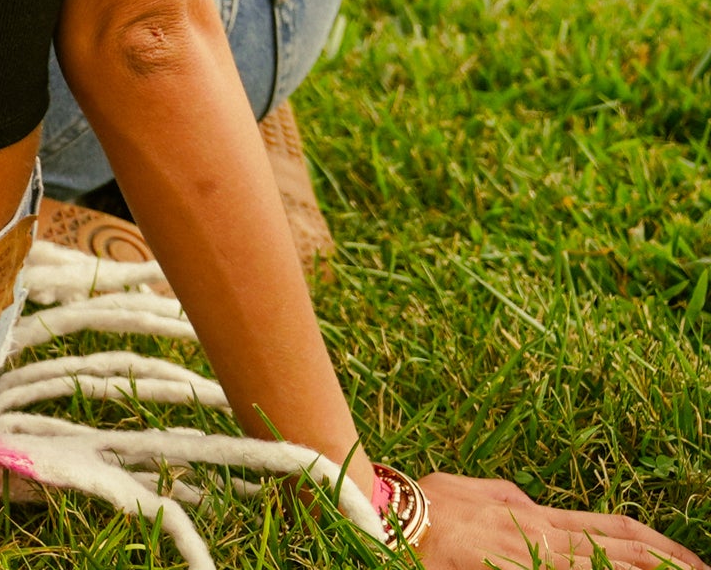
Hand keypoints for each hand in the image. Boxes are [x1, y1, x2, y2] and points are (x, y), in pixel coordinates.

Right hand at [418, 470, 702, 569]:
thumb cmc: (417, 506)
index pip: (613, 528)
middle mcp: (535, 533)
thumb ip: (507, 501)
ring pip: (596, 563)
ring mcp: (520, 554)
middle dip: (667, 565)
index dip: (659, 545)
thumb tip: (532, 508)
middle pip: (618, 549)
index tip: (694, 562)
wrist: (377, 517)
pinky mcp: (501, 567)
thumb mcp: (469, 492)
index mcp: (532, 514)